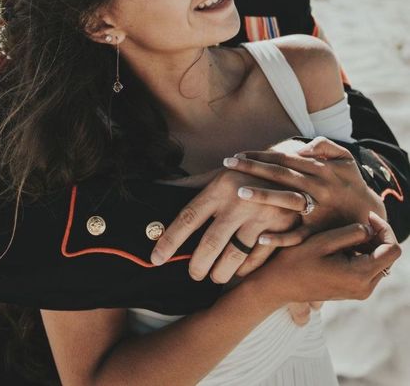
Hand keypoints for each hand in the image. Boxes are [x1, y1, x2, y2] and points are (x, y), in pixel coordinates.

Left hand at [151, 168, 298, 282]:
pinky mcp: (281, 227)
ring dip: (220, 272)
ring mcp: (261, 215)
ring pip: (234, 256)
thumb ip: (189, 184)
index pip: (188, 217)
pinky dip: (245, 269)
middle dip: (197, 265)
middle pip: (210, 243)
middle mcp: (239, 201)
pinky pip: (258, 259)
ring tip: (215, 275)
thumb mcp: (217, 174)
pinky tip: (238, 270)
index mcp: (220, 187)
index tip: (156, 258)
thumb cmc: (244, 176)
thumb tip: (157, 186)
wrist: (289, 171)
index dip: (170, 240)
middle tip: (194, 273)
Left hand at [229, 137, 386, 246]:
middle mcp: (318, 187)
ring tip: (239, 193)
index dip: (260, 155)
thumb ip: (325, 146)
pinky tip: (259, 237)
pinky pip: (297, 236)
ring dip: (264, 197)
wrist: (369, 214)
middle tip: (228, 164)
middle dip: (253, 168)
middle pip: (280, 175)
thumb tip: (303, 147)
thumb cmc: (350, 182)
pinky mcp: (318, 232)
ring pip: (288, 201)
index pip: (284, 158)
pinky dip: (280, 238)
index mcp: (320, 168)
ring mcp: (318, 210)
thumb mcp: (345, 159)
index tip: (238, 154)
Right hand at [250, 212, 400, 304]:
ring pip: (380, 262)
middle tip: (358, 219)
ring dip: (370, 245)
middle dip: (378, 235)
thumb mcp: (324, 240)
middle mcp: (365, 288)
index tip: (367, 215)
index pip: (392, 250)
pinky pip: (369, 269)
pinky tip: (343, 245)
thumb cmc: (298, 259)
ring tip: (346, 232)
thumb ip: (352, 233)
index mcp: (359, 274)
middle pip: (388, 256)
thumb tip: (370, 229)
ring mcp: (360, 291)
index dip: (385, 229)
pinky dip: (363, 254)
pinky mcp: (354, 290)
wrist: (280, 284)